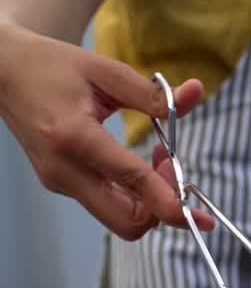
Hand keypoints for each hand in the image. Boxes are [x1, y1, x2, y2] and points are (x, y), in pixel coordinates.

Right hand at [0, 24, 213, 239]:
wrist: (3, 71)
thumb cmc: (52, 66)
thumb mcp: (106, 71)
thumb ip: (153, 93)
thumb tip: (196, 92)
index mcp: (74, 136)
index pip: (130, 180)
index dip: (167, 201)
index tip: (194, 214)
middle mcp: (63, 169)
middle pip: (125, 221)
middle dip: (162, 209)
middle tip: (176, 169)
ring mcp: (59, 181)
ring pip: (118, 219)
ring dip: (151, 202)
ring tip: (161, 162)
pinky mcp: (60, 184)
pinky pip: (107, 205)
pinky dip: (135, 196)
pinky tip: (141, 166)